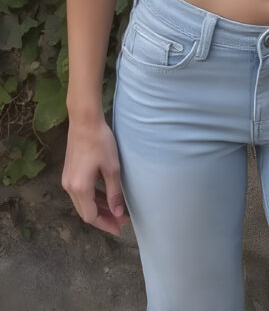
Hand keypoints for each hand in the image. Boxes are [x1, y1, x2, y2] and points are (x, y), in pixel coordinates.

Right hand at [62, 117, 129, 235]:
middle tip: (120, 221)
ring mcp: (67, 180)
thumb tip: (118, 213)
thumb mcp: (112, 169)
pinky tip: (105, 196)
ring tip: (116, 210)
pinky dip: (93, 197)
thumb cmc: (101, 142)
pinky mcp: (69, 173)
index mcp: (80, 188)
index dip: (106, 224)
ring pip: (83, 203)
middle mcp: (69, 188)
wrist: (85, 121)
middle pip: (85, 212)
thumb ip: (114, 193)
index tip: (120, 228)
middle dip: (103, 218)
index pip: (91, 216)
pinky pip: (80, 193)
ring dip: (98, 208)